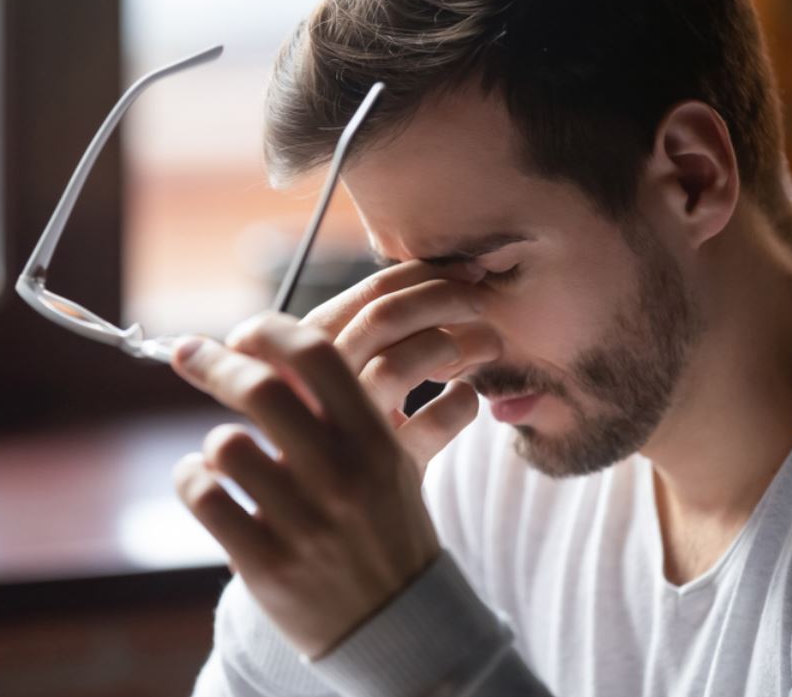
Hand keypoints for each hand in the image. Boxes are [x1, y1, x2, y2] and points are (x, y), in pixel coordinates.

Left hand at [171, 319, 440, 658]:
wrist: (400, 621)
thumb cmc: (387, 526)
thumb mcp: (386, 462)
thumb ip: (340, 412)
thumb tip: (269, 356)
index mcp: (375, 440)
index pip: (316, 355)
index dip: (269, 330)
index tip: (244, 333)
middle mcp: (341, 474)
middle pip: (259, 389)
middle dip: (213, 362)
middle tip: (188, 354)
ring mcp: (304, 522)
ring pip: (226, 445)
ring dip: (213, 441)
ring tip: (223, 453)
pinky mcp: (266, 565)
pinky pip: (204, 498)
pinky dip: (192, 479)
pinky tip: (205, 481)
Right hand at [291, 259, 500, 470]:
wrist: (341, 521)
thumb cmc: (345, 431)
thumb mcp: (348, 375)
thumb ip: (380, 331)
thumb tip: (461, 273)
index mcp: (304, 352)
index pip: (370, 294)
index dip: (427, 275)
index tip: (470, 270)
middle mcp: (312, 387)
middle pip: (384, 318)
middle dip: (444, 298)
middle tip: (481, 301)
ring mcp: (342, 430)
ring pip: (399, 365)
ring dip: (455, 344)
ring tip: (488, 345)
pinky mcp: (382, 471)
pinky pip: (433, 424)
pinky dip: (461, 404)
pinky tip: (466, 398)